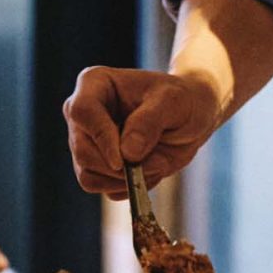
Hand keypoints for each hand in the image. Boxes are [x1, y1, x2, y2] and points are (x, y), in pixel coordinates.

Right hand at [64, 66, 220, 196]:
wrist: (189, 119)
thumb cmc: (180, 100)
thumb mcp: (174, 102)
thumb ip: (150, 121)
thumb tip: (127, 152)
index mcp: (95, 83)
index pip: (82, 111)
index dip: (101, 137)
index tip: (124, 160)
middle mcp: (83, 114)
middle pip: (83, 151)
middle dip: (121, 167)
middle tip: (158, 162)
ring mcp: (87, 142)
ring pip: (88, 176)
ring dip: (127, 180)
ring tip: (158, 163)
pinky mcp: (95, 166)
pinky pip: (103, 189)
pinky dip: (129, 187)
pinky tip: (150, 170)